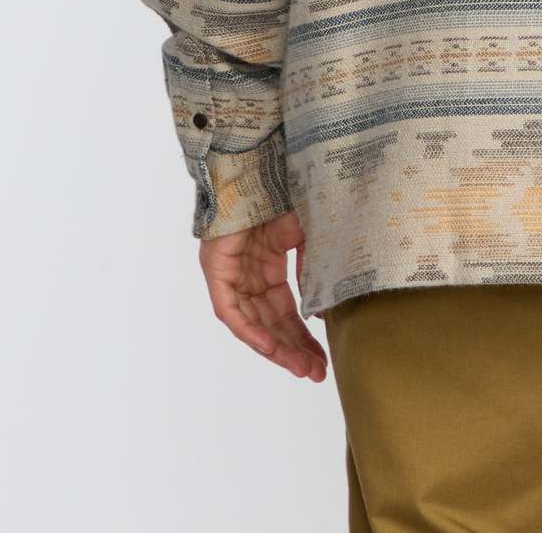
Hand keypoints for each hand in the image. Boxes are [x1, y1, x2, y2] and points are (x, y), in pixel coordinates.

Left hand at [198, 208, 327, 380]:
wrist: (253, 167)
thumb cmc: (279, 193)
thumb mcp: (304, 233)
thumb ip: (313, 265)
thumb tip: (324, 304)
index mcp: (268, 267)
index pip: (286, 312)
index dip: (304, 336)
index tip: (323, 358)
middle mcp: (248, 278)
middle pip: (271, 324)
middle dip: (294, 350)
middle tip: (316, 373)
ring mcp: (231, 276)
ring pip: (252, 324)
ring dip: (276, 348)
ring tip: (300, 368)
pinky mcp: (216, 272)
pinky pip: (231, 311)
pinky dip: (250, 330)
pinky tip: (269, 347)